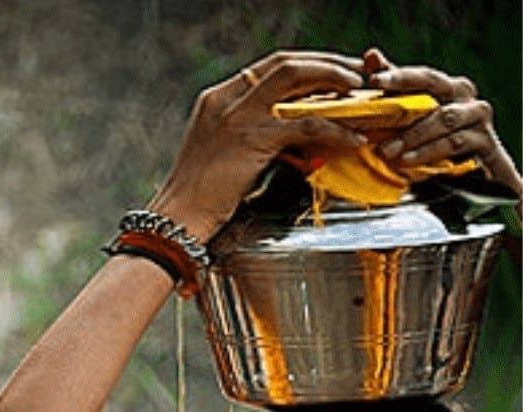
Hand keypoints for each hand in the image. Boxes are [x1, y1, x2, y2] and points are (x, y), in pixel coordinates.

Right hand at [148, 51, 367, 239]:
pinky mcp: (252, 139)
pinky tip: (353, 139)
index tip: (333, 73)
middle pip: (286, 63)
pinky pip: (307, 125)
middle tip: (357, 76)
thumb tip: (291, 126)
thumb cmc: (199, 193)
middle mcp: (225, 100)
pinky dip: (336, 130)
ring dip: (337, 81)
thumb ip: (249, 129)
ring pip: (299, 79)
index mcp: (216, 98)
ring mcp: (237, 117)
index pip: (269, 67)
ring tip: (362, 96)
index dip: (308, 65)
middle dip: (328, 64)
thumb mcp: (220, 148)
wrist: (179, 218)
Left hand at [366, 48, 520, 195]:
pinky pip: (453, 143)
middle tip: (372, 118)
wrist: (473, 169)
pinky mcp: (484, 140)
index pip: (422, 75)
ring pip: (443, 120)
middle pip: (435, 90)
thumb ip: (394, 88)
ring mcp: (477, 117)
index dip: (398, 75)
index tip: (373, 79)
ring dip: (411, 135)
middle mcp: (465, 96)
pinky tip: (406, 160)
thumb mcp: (414, 113)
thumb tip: (371, 55)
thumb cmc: (438, 136)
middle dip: (402, 101)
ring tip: (386, 150)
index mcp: (448, 86)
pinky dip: (427, 152)